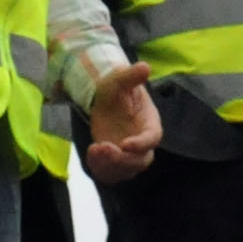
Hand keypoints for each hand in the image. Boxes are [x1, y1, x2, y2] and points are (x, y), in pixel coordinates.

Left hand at [80, 61, 160, 180]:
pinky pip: (111, 174)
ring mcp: (128, 155)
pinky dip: (100, 170)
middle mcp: (142, 143)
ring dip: (109, 166)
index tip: (124, 144)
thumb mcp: (120, 80)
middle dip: (121, 159)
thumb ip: (132, 76)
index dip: (141, 144)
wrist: (104, 99)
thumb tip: (145, 66)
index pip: (152, 139)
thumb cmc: (116, 88)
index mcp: (149, 124)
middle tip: (102, 147)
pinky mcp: (114, 161)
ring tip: (93, 150)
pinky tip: (91, 153)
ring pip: (125, 171)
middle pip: (140, 161)